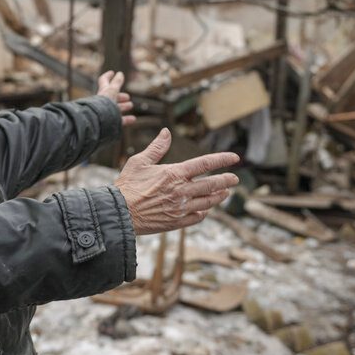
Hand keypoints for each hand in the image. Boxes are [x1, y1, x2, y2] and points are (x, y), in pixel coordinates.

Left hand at [96, 70, 134, 126]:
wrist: (97, 121)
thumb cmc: (103, 104)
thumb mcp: (112, 91)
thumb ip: (116, 82)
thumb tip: (120, 73)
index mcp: (103, 92)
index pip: (104, 81)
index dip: (108, 76)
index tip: (112, 72)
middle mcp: (103, 102)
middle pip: (111, 97)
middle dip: (120, 96)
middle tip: (127, 97)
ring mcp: (106, 112)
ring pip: (115, 108)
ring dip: (123, 106)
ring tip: (130, 105)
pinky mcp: (109, 122)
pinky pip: (118, 120)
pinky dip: (126, 119)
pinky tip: (133, 119)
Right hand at [115, 128, 239, 234]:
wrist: (119, 213)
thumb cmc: (127, 185)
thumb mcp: (139, 161)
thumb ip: (157, 148)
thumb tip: (166, 132)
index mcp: (174, 173)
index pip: (205, 163)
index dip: (222, 159)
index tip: (235, 158)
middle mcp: (181, 190)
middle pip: (212, 184)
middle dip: (227, 180)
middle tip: (235, 178)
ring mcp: (180, 208)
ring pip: (208, 202)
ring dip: (219, 196)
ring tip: (225, 193)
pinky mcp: (176, 222)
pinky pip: (197, 217)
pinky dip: (204, 212)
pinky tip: (206, 209)